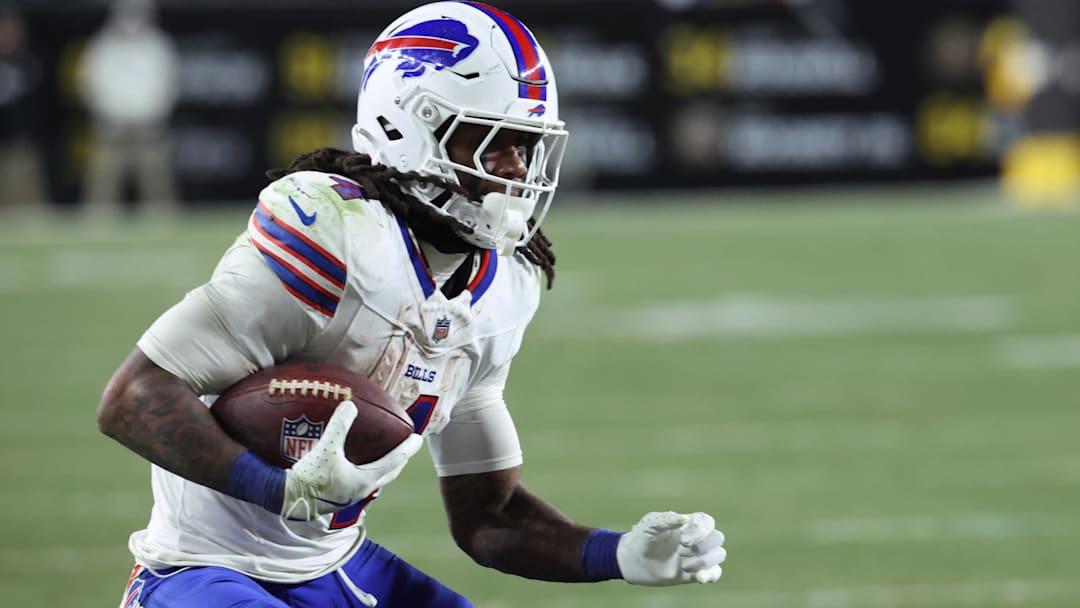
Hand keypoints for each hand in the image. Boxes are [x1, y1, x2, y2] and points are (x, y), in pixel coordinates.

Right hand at [281, 401, 422, 520]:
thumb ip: (339, 426)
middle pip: (387, 473)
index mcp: (365, 480)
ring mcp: (348, 496)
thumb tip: (351, 405)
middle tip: (406, 448)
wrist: (286, 499)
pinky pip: (357, 482)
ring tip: (382, 456)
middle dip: (398, 460)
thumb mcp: (326, 448)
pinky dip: (363, 471)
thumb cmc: (310, 476)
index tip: (418, 439)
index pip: (394, 461)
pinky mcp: (336, 498)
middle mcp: (361, 490)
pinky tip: (353, 465)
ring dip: (381, 468)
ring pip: (372, 480)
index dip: (407, 449)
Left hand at [616, 511, 726, 585]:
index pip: (706, 521)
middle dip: (705, 543)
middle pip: (717, 537)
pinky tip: (701, 577)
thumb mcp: (649, 526)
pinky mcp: (693, 574)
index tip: (683, 537)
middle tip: (684, 546)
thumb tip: (684, 519)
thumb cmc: (640, 539)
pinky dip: (711, 575)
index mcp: (686, 525)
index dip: (702, 528)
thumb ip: (665, 520)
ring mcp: (695, 557)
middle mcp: (694, 540)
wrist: (632, 562)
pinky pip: (713, 573)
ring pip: (718, 555)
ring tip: (685, 566)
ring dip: (706, 560)